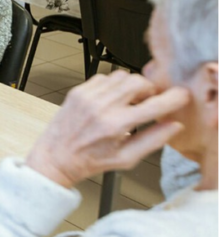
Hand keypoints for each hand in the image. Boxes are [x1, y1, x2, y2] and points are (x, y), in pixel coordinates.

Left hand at [25, 71, 189, 188]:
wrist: (56, 157)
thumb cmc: (89, 161)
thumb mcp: (126, 158)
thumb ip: (153, 140)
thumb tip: (174, 125)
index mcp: (116, 125)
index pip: (155, 104)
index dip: (174, 98)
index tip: (180, 96)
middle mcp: (101, 107)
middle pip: (139, 81)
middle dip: (150, 89)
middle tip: (148, 101)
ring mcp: (88, 96)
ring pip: (122, 75)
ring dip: (131, 85)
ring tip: (129, 101)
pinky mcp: (78, 91)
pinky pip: (104, 77)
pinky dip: (112, 85)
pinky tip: (110, 100)